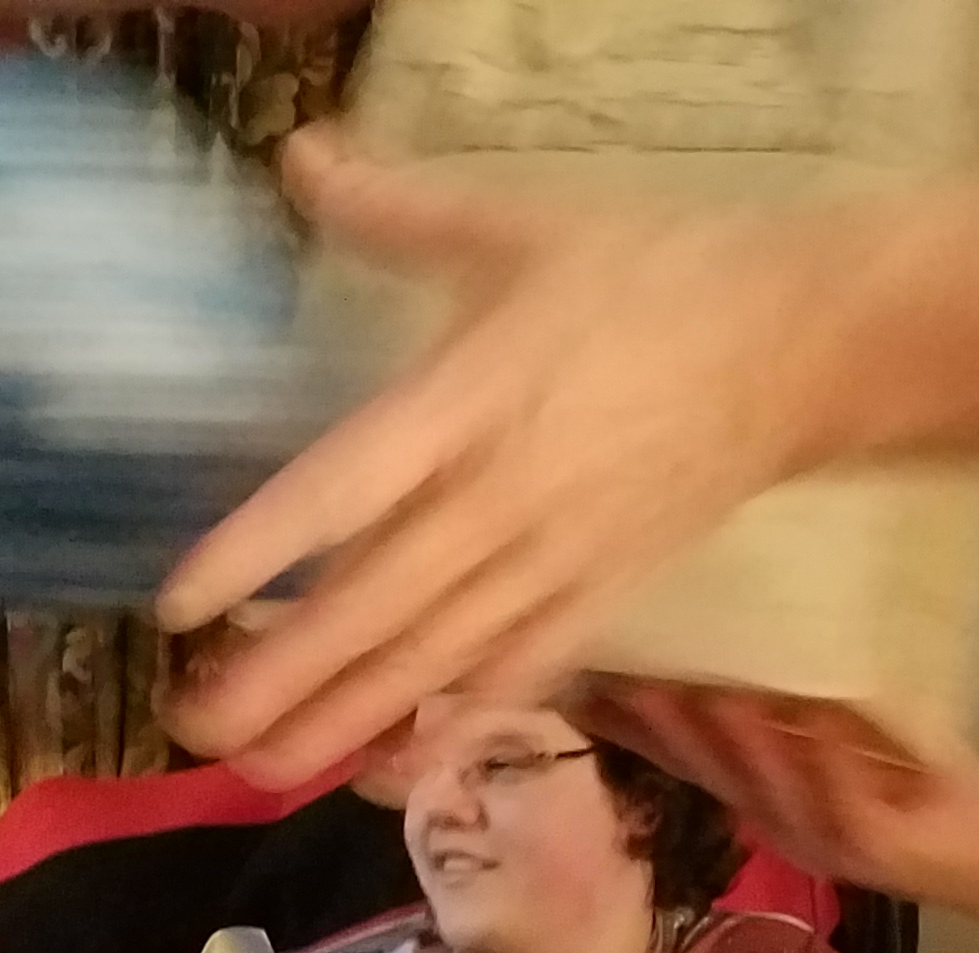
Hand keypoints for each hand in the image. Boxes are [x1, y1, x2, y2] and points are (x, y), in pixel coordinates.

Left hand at [156, 130, 853, 783]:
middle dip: (277, 677)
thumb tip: (297, 155)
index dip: (258, 552)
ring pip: (434, 664)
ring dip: (341, 724)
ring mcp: (555, 564)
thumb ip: (395, 207)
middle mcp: (503, 499)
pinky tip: (382, 772)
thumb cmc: (650, 279)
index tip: (178, 604)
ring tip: (255, 770)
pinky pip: (513, 683)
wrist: (800, 346)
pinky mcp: (602, 602)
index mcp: (470, 400)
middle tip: (187, 729)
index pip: (343, 489)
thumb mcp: (519, 225)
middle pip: (375, 607)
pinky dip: (448, 733)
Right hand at [586, 681, 978, 917]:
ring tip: (705, 695)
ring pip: (772, 793)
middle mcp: (786, 829)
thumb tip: (737, 642)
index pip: (686, 762)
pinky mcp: (884, 851)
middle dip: (666, 731)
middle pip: (714, 778)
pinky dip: (832, 763)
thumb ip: (792, 712)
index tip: (583, 685)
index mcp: (767, 804)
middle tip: (623, 680)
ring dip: (738, 745)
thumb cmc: (921, 792)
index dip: (633, 729)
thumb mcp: (844, 743)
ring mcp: (833, 844)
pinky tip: (814, 726)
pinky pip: (851, 802)